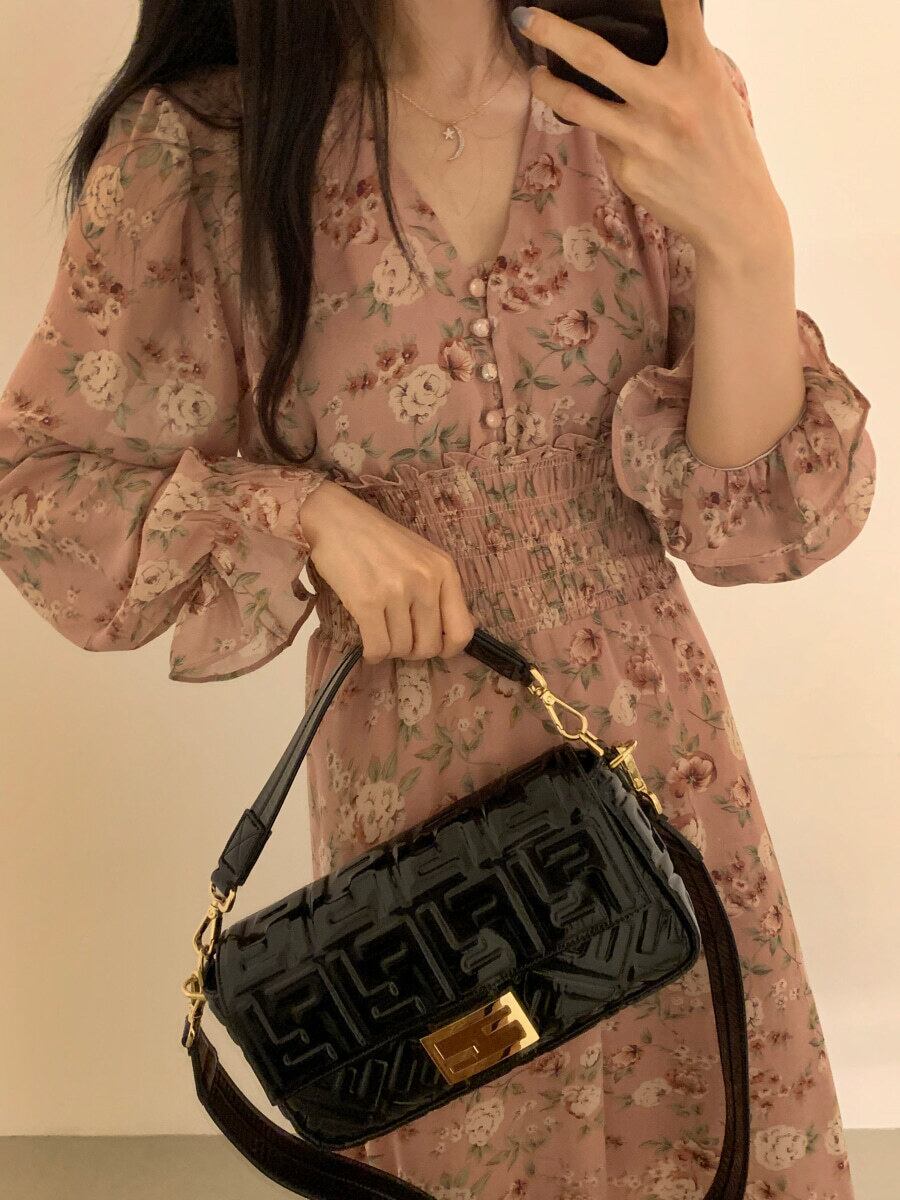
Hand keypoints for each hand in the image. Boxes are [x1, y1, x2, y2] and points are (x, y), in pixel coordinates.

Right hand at [298, 480, 476, 663]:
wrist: (336, 519)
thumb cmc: (379, 539)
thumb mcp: (422, 557)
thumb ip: (440, 591)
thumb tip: (454, 636)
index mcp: (444, 570)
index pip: (462, 630)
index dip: (449, 649)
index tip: (435, 647)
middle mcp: (426, 580)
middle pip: (429, 645)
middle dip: (413, 652)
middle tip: (399, 640)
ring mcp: (396, 591)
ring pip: (401, 649)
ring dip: (390, 650)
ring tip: (381, 635)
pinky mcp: (366, 602)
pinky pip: (378, 648)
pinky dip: (373, 654)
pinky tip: (368, 647)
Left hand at [514, 0, 782, 257]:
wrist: (733, 215)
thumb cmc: (725, 146)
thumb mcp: (716, 92)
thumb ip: (682, 63)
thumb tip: (639, 38)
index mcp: (699, 71)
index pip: (679, 8)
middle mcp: (666, 101)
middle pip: (594, 56)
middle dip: (551, 32)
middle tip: (525, 17)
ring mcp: (641, 140)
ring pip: (576, 103)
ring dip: (546, 85)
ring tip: (536, 74)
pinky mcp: (626, 172)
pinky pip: (602, 140)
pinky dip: (604, 131)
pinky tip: (618, 135)